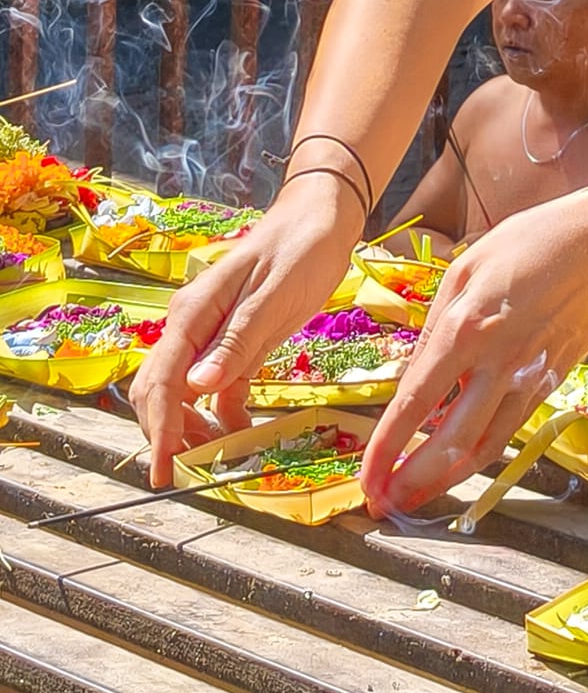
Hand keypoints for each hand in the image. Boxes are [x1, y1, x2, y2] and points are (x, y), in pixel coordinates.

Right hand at [130, 179, 358, 484]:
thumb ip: (238, 341)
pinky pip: (216, 386)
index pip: (163, 380)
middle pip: (161, 391)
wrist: (322, 218)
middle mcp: (192, 326)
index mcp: (193, 313)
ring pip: (184, 393)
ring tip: (213, 459)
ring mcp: (211, 335)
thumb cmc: (301, 248)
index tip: (162, 471)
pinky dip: (220, 414)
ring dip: (191, 428)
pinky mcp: (236, 342)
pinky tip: (239, 434)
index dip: (160, 429)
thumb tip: (198, 388)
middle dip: (168, 434)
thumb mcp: (275, 296)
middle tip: (188, 474)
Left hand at [359, 190, 587, 517]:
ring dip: (443, 483)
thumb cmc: (533, 242)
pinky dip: (479, 455)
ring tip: (413, 500)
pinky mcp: (550, 383)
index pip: (414, 405)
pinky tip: (457, 462)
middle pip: (448, 445)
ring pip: (482, 449)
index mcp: (465, 329)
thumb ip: (436, 325)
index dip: (385, 450)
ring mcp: (528, 378)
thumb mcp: (466, 267)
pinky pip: (508, 430)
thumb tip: (415, 375)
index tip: (365, 478)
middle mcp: (496, 364)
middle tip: (382, 506)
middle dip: (410, 484)